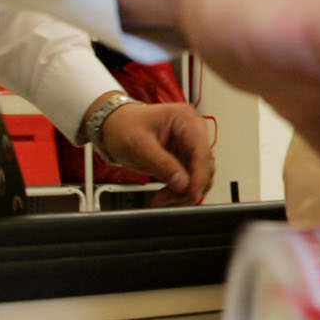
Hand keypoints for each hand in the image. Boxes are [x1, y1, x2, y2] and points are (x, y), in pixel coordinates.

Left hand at [97, 101, 214, 206]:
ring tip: (163, 198)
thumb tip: (182, 183)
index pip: (202, 152)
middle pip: (205, 167)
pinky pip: (191, 180)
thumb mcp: (138, 144)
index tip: (190, 194)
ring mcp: (189, 146)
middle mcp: (192, 131)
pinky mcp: (184, 158)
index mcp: (184, 119)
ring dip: (185, 192)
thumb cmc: (122, 126)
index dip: (199, 176)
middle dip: (189, 188)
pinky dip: (180, 191)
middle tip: (168, 199)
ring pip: (201, 177)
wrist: (114, 126)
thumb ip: (161, 163)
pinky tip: (165, 195)